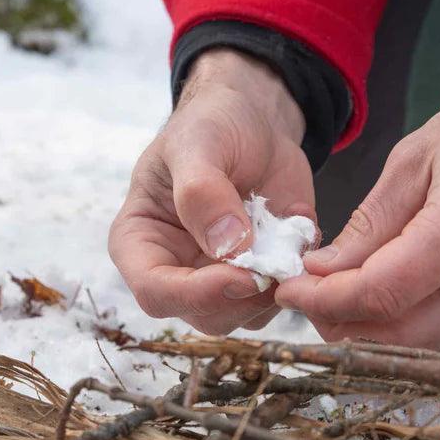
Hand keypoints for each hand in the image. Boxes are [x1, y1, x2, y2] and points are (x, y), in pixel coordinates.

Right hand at [109, 48, 313, 334]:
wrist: (252, 123)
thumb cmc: (210, 126)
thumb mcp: (198, 144)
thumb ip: (202, 192)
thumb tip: (228, 246)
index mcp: (141, 242)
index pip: (155, 292)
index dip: (196, 294)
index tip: (241, 276)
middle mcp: (176, 270)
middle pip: (203, 315)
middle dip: (243, 297)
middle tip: (276, 263)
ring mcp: (219, 277)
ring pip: (245, 317)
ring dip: (274, 289)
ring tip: (286, 238)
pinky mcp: (259, 275)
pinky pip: (280, 298)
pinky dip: (296, 277)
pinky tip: (298, 238)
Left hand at [276, 37, 439, 348]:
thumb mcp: (416, 159)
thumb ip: (369, 224)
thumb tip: (324, 271)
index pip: (380, 293)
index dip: (325, 300)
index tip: (289, 288)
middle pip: (400, 336)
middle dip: (339, 324)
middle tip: (304, 297)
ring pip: (422, 342)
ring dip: (367, 329)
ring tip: (330, 296)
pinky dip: (399, 322)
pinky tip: (372, 294)